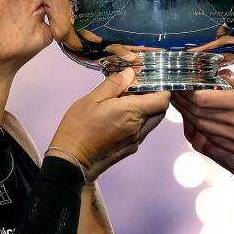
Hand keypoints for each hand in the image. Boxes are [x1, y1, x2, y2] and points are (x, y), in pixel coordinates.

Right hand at [51, 68, 169, 180]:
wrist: (71, 160)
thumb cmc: (78, 128)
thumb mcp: (92, 99)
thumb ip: (114, 84)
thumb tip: (130, 73)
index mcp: (131, 113)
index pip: (162, 100)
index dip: (161, 88)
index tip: (149, 80)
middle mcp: (137, 128)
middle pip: (160, 110)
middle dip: (154, 97)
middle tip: (136, 88)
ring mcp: (135, 140)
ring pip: (151, 121)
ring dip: (145, 109)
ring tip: (125, 101)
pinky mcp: (130, 148)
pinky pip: (142, 131)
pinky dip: (138, 120)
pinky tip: (120, 116)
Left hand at [173, 70, 233, 190]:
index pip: (203, 98)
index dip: (187, 91)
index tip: (179, 81)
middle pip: (197, 114)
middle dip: (182, 102)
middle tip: (174, 91)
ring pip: (203, 128)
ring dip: (190, 117)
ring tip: (182, 105)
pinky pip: (214, 140)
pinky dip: (203, 130)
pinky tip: (202, 123)